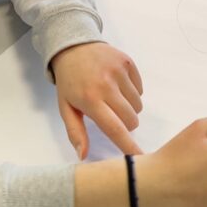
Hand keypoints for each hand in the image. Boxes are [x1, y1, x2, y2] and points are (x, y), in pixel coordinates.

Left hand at [51, 42, 143, 158]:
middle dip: (126, 125)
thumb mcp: (66, 107)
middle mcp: (107, 85)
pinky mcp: (128, 62)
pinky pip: (140, 89)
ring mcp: (119, 71)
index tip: (140, 158)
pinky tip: (118, 85)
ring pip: (138, 105)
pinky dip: (132, 93)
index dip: (128, 146)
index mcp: (90, 100)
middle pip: (131, 119)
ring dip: (129, 108)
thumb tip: (83, 155)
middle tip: (112, 116)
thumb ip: (75, 132)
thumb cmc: (69, 82)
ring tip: (113, 98)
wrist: (74, 47)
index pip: (114, 128)